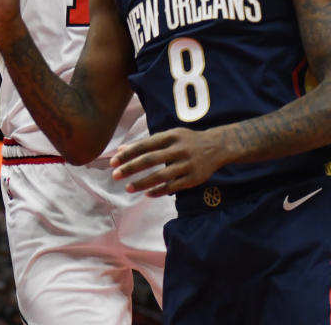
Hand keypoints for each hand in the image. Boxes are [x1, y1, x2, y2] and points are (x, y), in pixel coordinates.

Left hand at [110, 127, 232, 196]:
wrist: (217, 146)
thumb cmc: (186, 141)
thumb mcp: (168, 137)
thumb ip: (145, 143)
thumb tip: (120, 150)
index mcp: (170, 136)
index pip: (144, 145)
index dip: (128, 154)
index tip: (113, 162)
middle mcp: (178, 149)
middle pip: (150, 160)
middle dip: (131, 168)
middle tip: (115, 176)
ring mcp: (186, 164)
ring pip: (161, 176)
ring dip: (142, 183)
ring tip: (128, 188)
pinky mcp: (193, 178)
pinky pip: (173, 186)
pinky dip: (159, 191)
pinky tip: (147, 194)